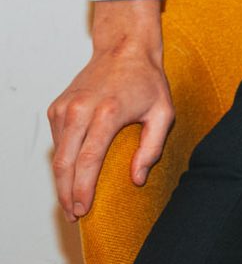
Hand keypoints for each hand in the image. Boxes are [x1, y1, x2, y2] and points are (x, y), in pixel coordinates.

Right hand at [48, 0, 171, 221]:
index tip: (83, 210)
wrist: (124, 48)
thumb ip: (152, 148)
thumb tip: (136, 179)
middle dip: (66, 194)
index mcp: (107, 112)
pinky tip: (73, 173)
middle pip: (64, 164)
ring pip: (57, 155)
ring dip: (62, 181)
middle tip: (73, 215)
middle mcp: (80, 110)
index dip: (82, 189)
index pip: (87, 160)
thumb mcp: (163, 112)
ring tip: (72, 200)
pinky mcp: (57, 108)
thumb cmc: (147, 81)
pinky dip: (63, 161)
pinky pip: (57, 142)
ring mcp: (65, 108)